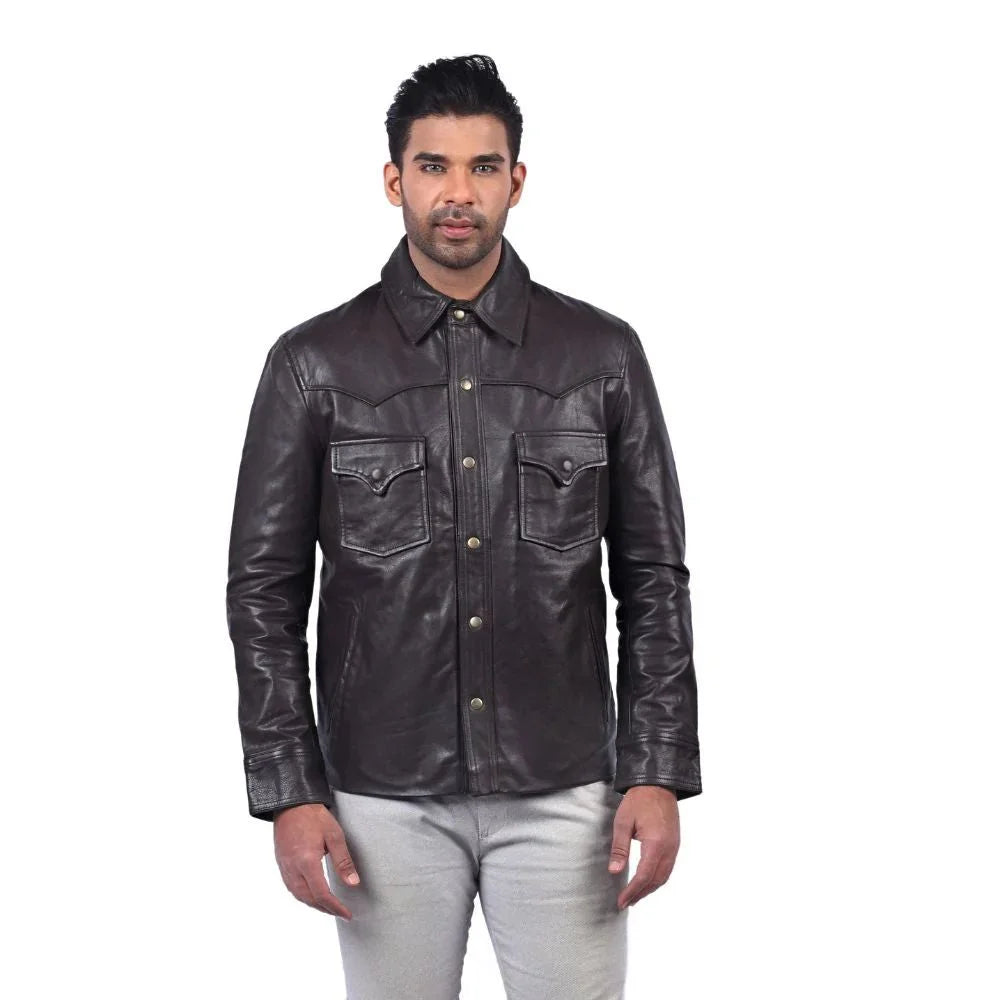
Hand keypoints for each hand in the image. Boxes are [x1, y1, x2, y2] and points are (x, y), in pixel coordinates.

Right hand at [273, 802, 360, 919]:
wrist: (291, 803)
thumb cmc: (313, 816)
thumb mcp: (334, 835)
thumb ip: (343, 861)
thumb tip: (353, 883)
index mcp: (307, 862)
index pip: (321, 894)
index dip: (335, 907)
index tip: (347, 914)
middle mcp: (293, 868)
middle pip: (308, 899)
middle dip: (325, 909)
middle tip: (340, 912)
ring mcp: (284, 867)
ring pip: (298, 895)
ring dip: (313, 904)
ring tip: (328, 907)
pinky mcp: (281, 863)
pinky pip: (291, 887)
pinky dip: (303, 896)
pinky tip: (311, 894)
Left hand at [607, 786, 679, 909]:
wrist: (658, 783)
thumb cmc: (639, 800)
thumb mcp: (623, 822)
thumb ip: (620, 848)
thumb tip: (614, 871)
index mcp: (656, 844)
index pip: (643, 876)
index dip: (632, 891)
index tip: (621, 901)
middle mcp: (669, 849)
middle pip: (656, 880)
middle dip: (641, 894)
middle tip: (626, 902)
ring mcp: (674, 847)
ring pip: (664, 876)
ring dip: (650, 888)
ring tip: (635, 896)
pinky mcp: (675, 843)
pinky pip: (668, 868)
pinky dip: (657, 878)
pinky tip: (647, 880)